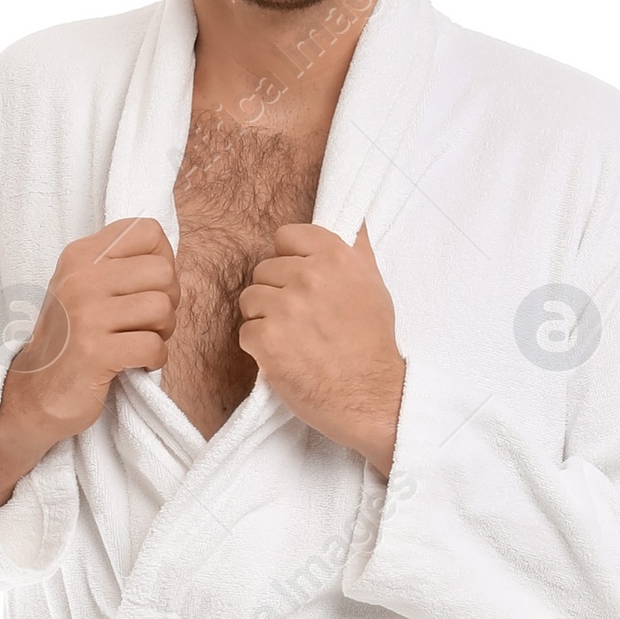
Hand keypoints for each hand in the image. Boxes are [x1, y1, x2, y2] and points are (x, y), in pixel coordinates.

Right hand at [0, 218, 178, 498]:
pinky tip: (135, 364)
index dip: (163, 261)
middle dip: (168, 303)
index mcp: (80, 255)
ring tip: (139, 342)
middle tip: (147, 323)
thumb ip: (118, 266)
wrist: (34, 392)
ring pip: (162, 309)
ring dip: (162, 333)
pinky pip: (154, 346)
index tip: (147, 288)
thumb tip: (169, 259)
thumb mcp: (84, 289)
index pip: (148, 231)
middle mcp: (81, 278)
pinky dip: (154, 360)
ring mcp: (86, 314)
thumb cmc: (71, 340)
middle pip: (163, 272)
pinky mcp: (95, 352)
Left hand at [237, 221, 404, 473]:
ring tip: (292, 340)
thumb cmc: (373, 344)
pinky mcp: (268, 341)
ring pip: (250, 300)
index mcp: (335, 257)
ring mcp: (286, 308)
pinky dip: (260, 349)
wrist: (372, 397)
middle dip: (276, 294)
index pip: (284, 237)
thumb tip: (352, 221)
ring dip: (264, 320)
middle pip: (263, 270)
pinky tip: (285, 358)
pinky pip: (246, 333)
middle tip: (300, 321)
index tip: (301, 283)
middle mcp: (309, 277)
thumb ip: (356, 250)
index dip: (288, 261)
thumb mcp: (374, 285)